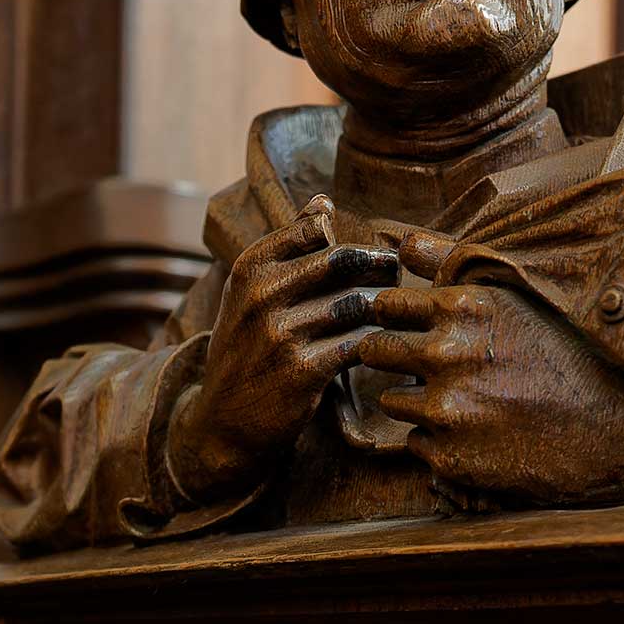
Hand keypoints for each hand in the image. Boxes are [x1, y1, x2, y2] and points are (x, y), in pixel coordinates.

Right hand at [167, 197, 398, 503]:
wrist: (222, 423)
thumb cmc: (246, 350)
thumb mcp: (250, 294)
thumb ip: (287, 248)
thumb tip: (322, 201)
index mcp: (250, 268)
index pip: (313, 230)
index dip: (352, 239)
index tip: (376, 254)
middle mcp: (261, 295)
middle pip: (341, 261)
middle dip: (378, 266)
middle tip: (397, 277)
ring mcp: (281, 333)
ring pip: (355, 304)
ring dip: (385, 307)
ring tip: (401, 312)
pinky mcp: (302, 371)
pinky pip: (358, 344)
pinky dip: (379, 344)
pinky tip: (389, 348)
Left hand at [355, 229, 623, 507]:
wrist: (613, 431)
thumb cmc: (568, 356)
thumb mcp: (516, 296)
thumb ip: (451, 263)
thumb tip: (399, 241)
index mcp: (462, 308)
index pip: (384, 306)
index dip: (393, 317)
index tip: (408, 326)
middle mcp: (446, 356)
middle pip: (375, 351)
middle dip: (392, 357)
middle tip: (429, 368)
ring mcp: (446, 410)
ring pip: (392, 402)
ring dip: (417, 402)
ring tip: (466, 403)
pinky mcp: (449, 457)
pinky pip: (418, 444)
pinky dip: (439, 442)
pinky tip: (479, 436)